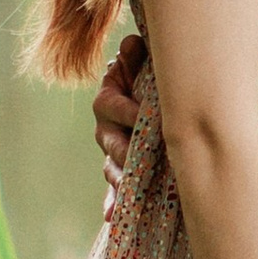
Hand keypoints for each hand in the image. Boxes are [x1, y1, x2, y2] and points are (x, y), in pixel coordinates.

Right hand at [94, 32, 141, 198]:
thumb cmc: (150, 78)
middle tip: (136, 157)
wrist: (151, 98)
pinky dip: (112, 203)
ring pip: (111, 168)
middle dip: (122, 151)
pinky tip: (111, 215)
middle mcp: (106, 128)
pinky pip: (113, 192)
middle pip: (110, 142)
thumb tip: (132, 43)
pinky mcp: (121, 174)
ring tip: (127, 189)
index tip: (141, 114)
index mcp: (109, 100)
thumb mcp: (143, 64)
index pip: (110, 105)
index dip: (125, 110)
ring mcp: (112, 153)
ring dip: (119, 181)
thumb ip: (137, 56)